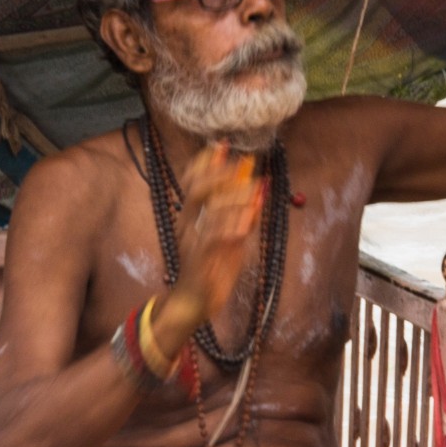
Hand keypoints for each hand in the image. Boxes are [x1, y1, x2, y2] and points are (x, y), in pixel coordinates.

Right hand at [167, 146, 262, 330]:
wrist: (195, 301)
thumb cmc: (212, 267)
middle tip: (245, 168)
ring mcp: (192, 241)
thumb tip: (258, 185)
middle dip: (222, 174)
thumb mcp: (230, 235)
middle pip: (199, 189)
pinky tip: (248, 222)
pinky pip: (214, 237)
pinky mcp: (200, 259)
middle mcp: (187, 225)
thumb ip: (240, 211)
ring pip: (210, 210)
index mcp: (191, 216)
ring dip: (235, 198)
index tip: (223, 145)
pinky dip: (232, 226)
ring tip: (256, 193)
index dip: (206, 161)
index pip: (191, 180)